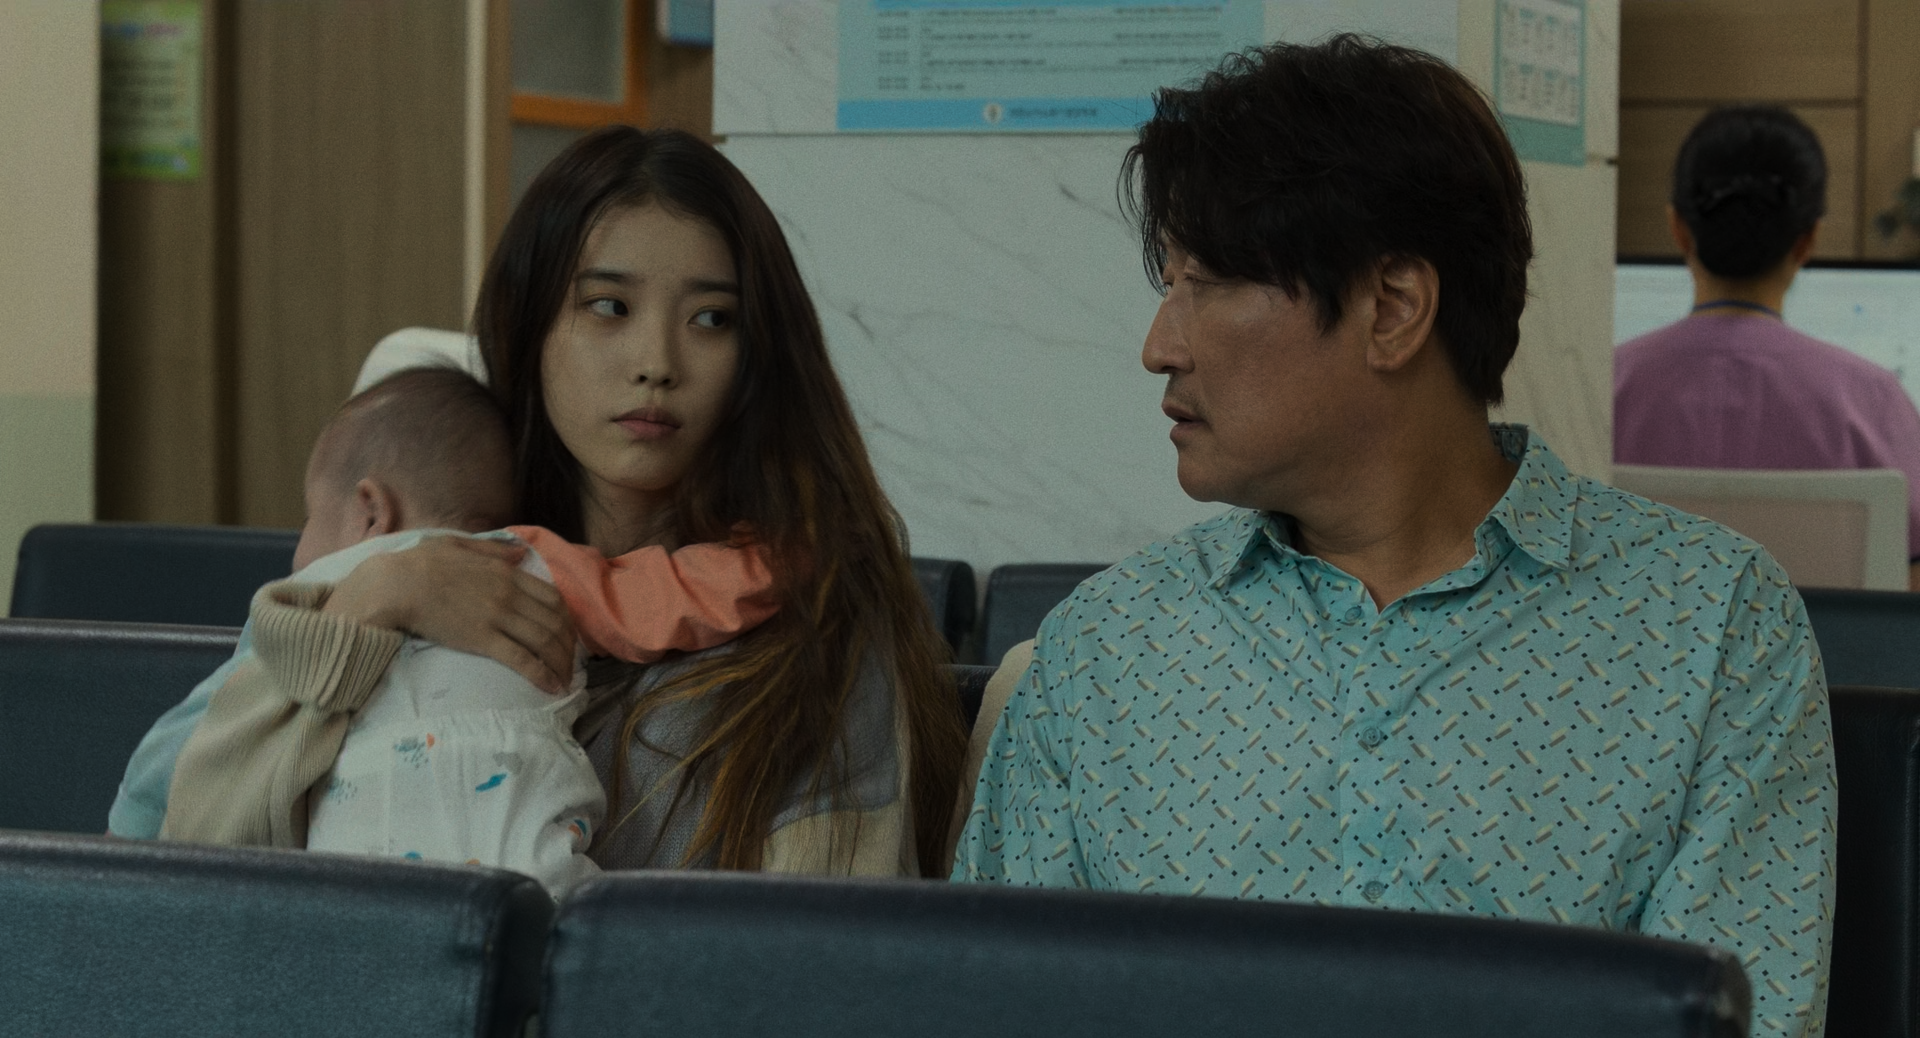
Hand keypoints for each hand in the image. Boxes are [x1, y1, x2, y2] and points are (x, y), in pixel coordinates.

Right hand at [323, 536, 575, 692]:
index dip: (565, 619)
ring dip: (560, 663)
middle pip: (555, 621)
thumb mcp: (460, 544)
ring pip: (545, 641)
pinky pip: (522, 659)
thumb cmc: (420, 563)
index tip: (566, 634)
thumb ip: (493, 550)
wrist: (396, 585)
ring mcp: (498, 618)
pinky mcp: (483, 640)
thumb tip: (519, 554)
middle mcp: (509, 595)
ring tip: (565, 681)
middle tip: (570, 663)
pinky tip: (551, 687)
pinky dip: (542, 674)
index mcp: (506, 573)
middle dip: (568, 646)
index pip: (552, 596)